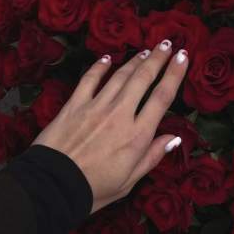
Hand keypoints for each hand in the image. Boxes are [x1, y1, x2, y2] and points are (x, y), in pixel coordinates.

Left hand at [32, 39, 187, 212]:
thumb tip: (174, 138)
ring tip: (147, 51)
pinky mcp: (74, 105)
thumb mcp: (129, 181)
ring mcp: (96, 107)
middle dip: (158, 59)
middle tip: (167, 45)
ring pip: (120, 75)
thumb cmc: (93, 189)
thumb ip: (152, 157)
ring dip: (136, 60)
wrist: (51, 188)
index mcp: (137, 135)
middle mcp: (120, 115)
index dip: (175, 74)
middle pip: (143, 78)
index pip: (162, 97)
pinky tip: (107, 58)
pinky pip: (89, 80)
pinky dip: (99, 66)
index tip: (183, 57)